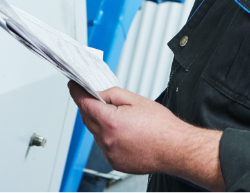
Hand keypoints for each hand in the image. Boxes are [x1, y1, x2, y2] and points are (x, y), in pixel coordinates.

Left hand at [68, 82, 224, 189]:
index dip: (77, 92)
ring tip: (121, 119)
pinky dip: (109, 138)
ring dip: (101, 123)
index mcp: (110, 122)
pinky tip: (124, 133)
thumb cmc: (162, 127)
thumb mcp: (136, 99)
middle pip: (87, 119)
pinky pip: (105, 146)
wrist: (176, 149)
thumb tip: (99, 93)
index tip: (73, 86)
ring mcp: (110, 154)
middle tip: (98, 98)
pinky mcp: (115, 162)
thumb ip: (112, 94)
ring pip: (96, 133)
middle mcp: (107, 140)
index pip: (84, 104)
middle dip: (89, 107)